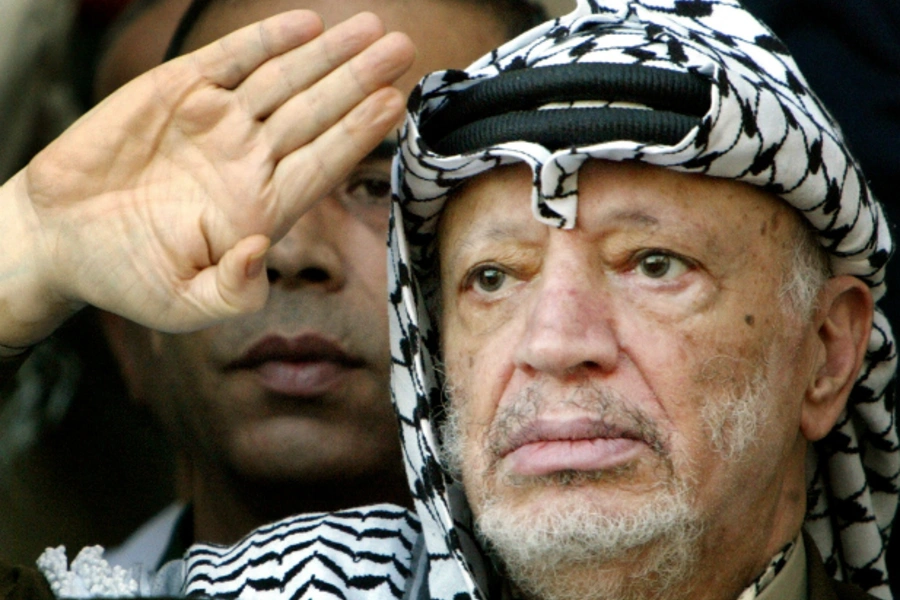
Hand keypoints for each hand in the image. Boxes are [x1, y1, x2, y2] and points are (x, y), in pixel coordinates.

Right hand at [0, 10, 413, 345]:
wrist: (57, 238)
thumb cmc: (125, 278)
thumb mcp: (185, 304)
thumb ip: (233, 290)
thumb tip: (263, 252)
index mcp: (262, 207)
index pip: (325, 163)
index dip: (360, 132)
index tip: (395, 103)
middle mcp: (248, 159)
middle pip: (317, 112)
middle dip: (359, 80)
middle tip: (402, 49)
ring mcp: (216, 122)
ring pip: (284, 80)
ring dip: (328, 55)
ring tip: (371, 29)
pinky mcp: (176, 92)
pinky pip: (231, 60)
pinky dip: (266, 41)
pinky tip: (307, 25)